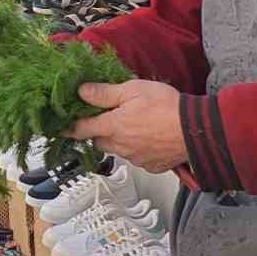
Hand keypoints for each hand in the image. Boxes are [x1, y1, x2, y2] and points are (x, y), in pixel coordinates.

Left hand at [68, 80, 187, 172]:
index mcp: (112, 127)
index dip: (69, 128)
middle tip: (108, 118)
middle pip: (99, 142)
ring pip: (118, 150)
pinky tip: (149, 137)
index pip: (81, 130)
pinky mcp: (151, 166)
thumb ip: (105, 92)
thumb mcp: (132, 89)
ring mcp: (136, 158)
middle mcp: (120, 146)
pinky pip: (137, 158)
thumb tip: (82, 91)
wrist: (196, 130)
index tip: (60, 128)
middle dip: (99, 132)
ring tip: (135, 124)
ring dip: (120, 140)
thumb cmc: (165, 106)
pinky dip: (139, 148)